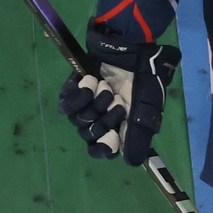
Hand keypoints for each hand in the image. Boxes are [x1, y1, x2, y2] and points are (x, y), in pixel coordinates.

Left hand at [59, 28, 179, 161]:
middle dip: (106, 119)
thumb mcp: (146, 110)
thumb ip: (138, 136)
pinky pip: (66, 103)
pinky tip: (92, 82)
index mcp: (117, 128)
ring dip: (95, 104)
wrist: (132, 50)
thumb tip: (132, 163)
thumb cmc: (143, 80)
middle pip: (89, 134)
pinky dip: (79, 95)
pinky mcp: (72, 90)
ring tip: (107, 89)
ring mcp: (84, 106)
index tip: (112, 137)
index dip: (103, 147)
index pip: (101, 149)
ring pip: (78, 120)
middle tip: (119, 102)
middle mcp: (99, 119)